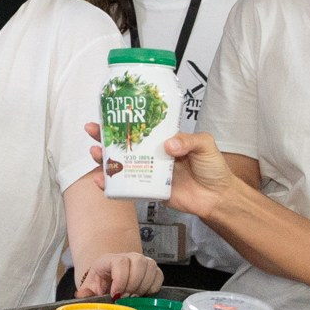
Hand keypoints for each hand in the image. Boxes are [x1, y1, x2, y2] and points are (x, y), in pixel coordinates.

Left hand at [76, 251, 163, 298]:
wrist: (110, 280)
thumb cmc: (101, 283)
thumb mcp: (90, 287)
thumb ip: (85, 293)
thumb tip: (81, 296)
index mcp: (110, 259)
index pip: (120, 262)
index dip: (121, 279)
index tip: (116, 295)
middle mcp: (128, 257)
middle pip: (139, 262)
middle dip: (133, 284)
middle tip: (126, 298)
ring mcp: (142, 262)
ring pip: (150, 268)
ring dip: (143, 287)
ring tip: (133, 297)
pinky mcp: (152, 270)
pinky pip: (159, 276)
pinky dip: (153, 288)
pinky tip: (143, 295)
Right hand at [78, 123, 243, 223]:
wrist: (218, 197)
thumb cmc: (213, 168)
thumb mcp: (205, 145)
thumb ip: (188, 140)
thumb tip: (168, 145)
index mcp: (164, 139)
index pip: (140, 126)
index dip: (123, 120)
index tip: (108, 113)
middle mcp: (153, 155)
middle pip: (125, 144)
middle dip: (106, 136)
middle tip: (92, 130)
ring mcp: (149, 173)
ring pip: (122, 165)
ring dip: (105, 159)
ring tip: (94, 153)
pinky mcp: (149, 190)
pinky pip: (127, 187)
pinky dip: (112, 185)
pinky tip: (101, 181)